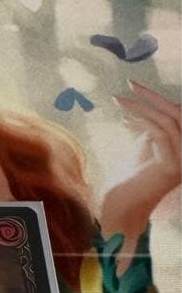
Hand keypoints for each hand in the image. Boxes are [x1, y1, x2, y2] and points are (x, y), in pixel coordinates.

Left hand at [101, 81, 180, 237]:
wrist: (123, 207)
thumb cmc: (130, 178)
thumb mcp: (146, 147)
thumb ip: (154, 129)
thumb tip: (150, 109)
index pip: (179, 114)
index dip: (158, 99)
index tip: (134, 87)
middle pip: (178, 113)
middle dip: (152, 96)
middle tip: (129, 84)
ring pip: (167, 122)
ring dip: (141, 108)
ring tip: (117, 101)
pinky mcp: (172, 167)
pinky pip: (160, 134)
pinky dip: (142, 123)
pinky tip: (124, 119)